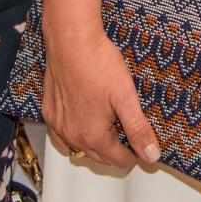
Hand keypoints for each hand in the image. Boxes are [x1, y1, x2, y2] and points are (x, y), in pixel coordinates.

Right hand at [41, 23, 160, 171]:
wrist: (71, 40)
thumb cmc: (98, 63)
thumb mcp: (126, 97)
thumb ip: (138, 129)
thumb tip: (151, 155)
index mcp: (93, 135)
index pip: (117, 160)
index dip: (133, 156)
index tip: (141, 147)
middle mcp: (72, 136)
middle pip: (98, 157)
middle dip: (114, 151)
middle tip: (127, 137)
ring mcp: (58, 124)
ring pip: (78, 148)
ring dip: (94, 145)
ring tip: (108, 131)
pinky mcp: (49, 111)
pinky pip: (60, 136)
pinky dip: (72, 137)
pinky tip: (81, 125)